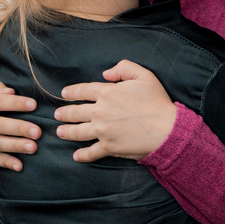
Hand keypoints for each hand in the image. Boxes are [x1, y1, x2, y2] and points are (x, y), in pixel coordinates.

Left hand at [55, 60, 176, 162]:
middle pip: (75, 112)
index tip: (64, 94)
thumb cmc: (157, 102)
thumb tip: (105, 74)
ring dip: (66, 131)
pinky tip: (76, 155)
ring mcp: (102, 131)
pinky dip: (82, 155)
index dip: (71, 92)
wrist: (167, 129)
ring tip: (60, 132)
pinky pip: (91, 152)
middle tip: (57, 115)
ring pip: (77, 132)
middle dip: (64, 113)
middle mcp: (100, 111)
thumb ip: (123, 68)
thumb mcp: (144, 75)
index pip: (83, 91)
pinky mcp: (108, 147)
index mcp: (107, 92)